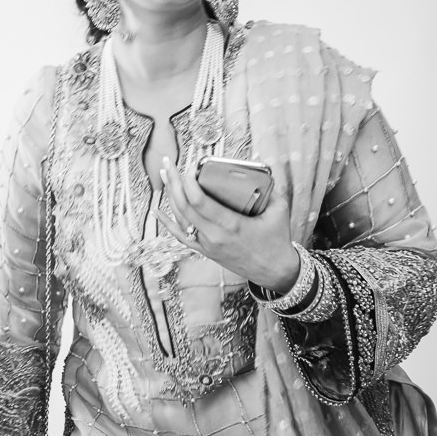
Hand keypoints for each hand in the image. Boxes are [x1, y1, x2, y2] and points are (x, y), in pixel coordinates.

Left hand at [156, 156, 298, 291]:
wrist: (274, 272)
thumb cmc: (277, 240)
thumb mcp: (279, 211)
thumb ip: (269, 188)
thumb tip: (259, 167)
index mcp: (231, 225)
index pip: (199, 201)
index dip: (189, 181)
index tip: (191, 165)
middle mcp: (214, 236)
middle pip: (184, 206)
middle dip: (174, 182)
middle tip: (169, 163)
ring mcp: (206, 244)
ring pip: (180, 218)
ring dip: (169, 195)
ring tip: (165, 175)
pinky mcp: (204, 250)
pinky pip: (180, 235)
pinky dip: (167, 222)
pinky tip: (157, 211)